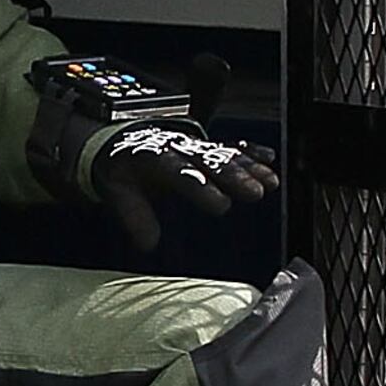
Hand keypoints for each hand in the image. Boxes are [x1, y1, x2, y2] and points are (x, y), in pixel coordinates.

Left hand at [86, 121, 276, 252]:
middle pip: (208, 160)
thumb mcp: (116, 193)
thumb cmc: (121, 170)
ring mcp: (193, 145)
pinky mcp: (205, 146)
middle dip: (234, 176)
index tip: (221, 204)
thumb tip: (148, 244)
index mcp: (152, 156)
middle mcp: (177, 146)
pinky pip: (230, 146)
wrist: (120, 141)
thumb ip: (134, 218)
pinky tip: (268, 159)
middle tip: (254, 192)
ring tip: (269, 181)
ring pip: (223, 153)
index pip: (179, 171)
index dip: (202, 187)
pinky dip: (250, 152)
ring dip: (248, 166)